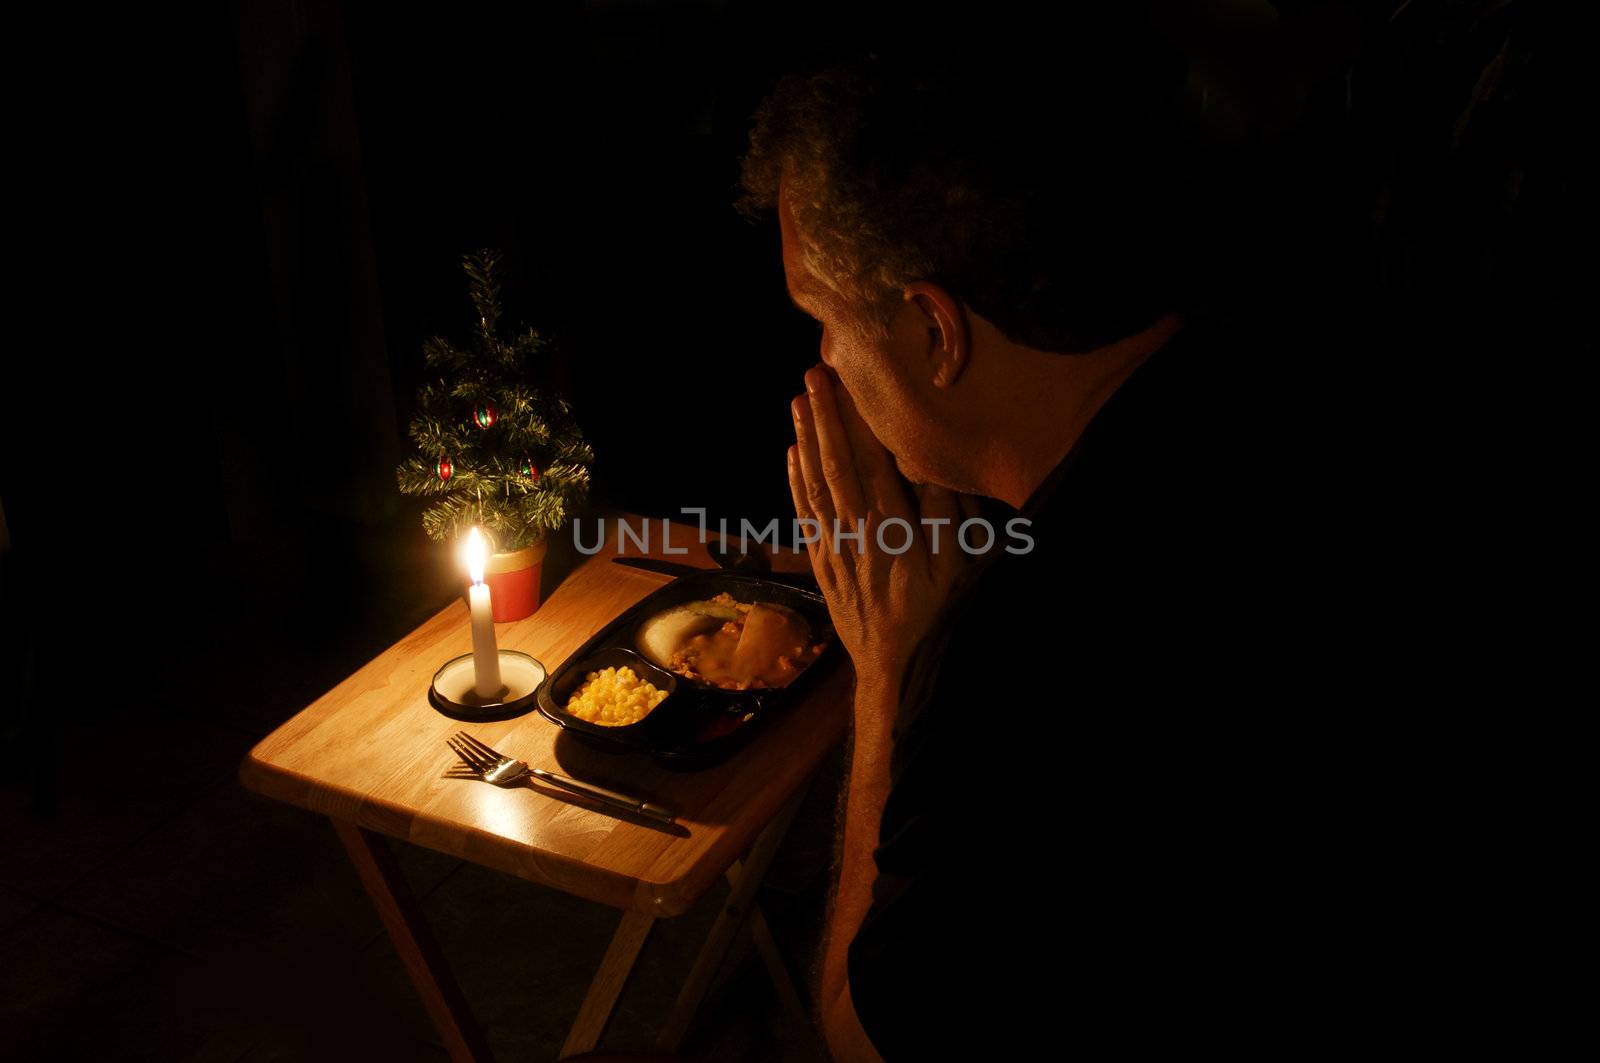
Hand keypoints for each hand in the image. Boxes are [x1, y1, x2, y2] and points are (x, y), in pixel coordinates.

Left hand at [788, 365, 979, 685]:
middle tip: (814, 375)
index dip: (857, 422)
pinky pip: (804, 512)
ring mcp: (833, 546)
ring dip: (805, 439)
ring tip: (799, 400)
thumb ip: (943, 516)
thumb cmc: (932, 612)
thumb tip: (926, 465)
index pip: (870, 463)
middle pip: (835, 464)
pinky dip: (795, 479)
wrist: (891, 663)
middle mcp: (855, 533)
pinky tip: (791, 452)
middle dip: (824, 418)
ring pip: (814, 483)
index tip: (850, 384)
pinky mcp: (821, 560)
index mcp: (891, 530)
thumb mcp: (953, 567)